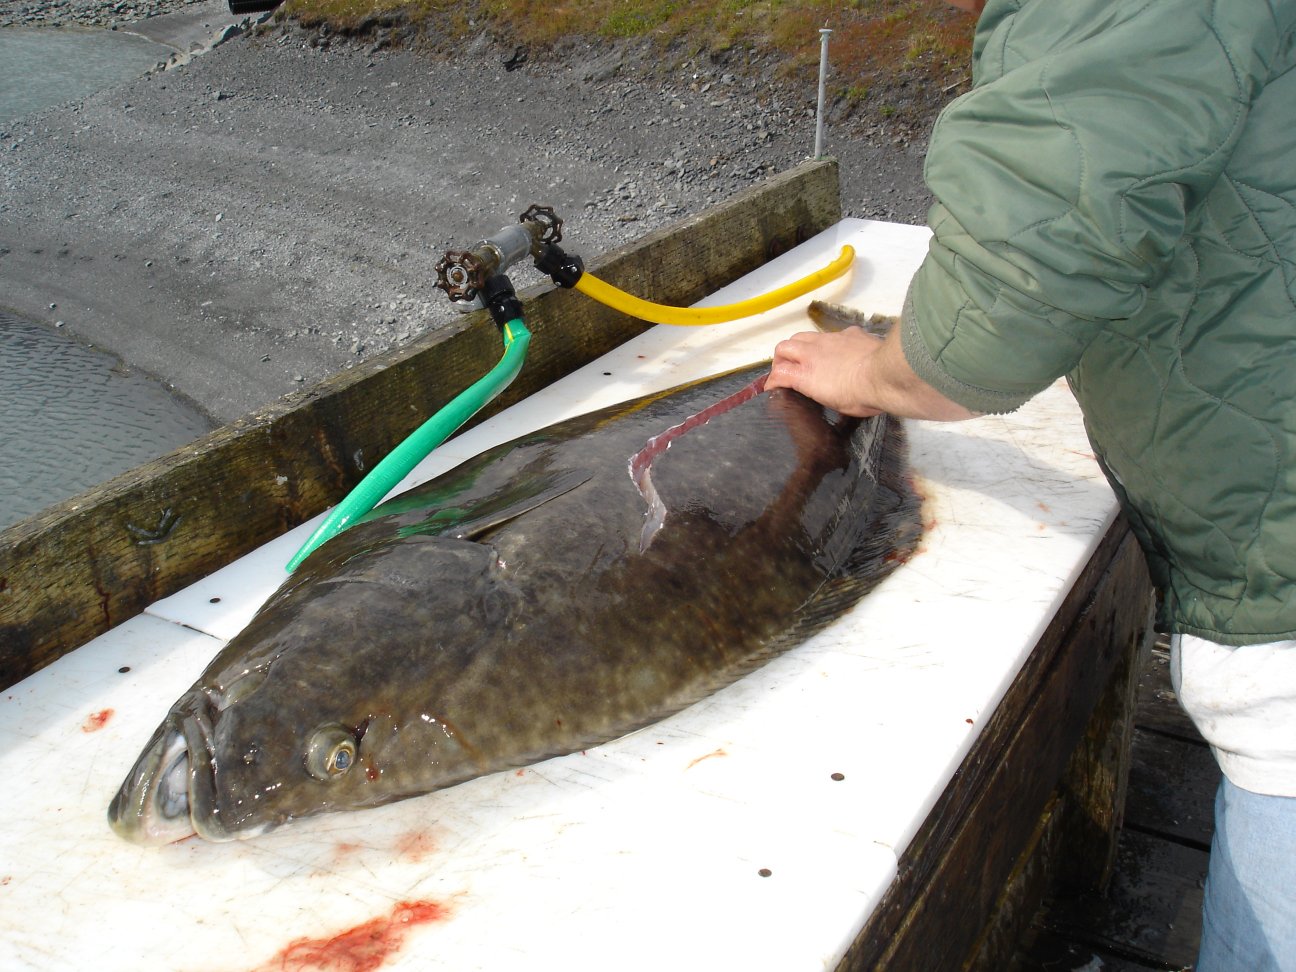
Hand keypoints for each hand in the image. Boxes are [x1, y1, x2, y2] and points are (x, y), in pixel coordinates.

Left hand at [767, 323, 977, 421]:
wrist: (883, 375)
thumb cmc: (891, 375)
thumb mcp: (885, 363)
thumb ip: (880, 364)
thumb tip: (887, 375)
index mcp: (851, 340)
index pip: (829, 339)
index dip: (820, 349)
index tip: (822, 361)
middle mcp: (829, 342)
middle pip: (801, 339)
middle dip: (794, 351)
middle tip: (794, 367)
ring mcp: (813, 356)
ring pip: (785, 349)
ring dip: (781, 362)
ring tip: (781, 377)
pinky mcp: (804, 375)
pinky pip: (779, 374)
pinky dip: (773, 382)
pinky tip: (772, 391)